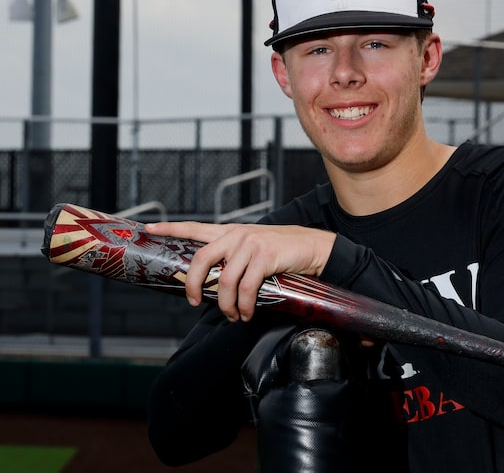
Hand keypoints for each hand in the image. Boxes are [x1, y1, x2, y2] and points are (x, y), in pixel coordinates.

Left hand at [145, 221, 335, 321]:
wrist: (314, 246)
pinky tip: (246, 313)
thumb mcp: (255, 248)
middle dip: (193, 284)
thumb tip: (216, 284)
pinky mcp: (265, 256)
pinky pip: (246, 287)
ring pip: (224, 280)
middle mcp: (237, 235)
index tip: (149, 228)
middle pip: (201, 259)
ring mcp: (251, 244)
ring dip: (225, 304)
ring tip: (232, 316)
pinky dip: (244, 305)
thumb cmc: (283, 252)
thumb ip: (234, 257)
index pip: (195, 228)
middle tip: (194, 302)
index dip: (171, 228)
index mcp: (231, 232)